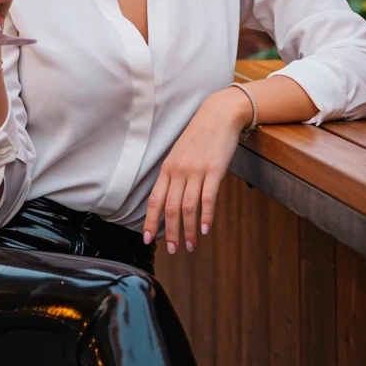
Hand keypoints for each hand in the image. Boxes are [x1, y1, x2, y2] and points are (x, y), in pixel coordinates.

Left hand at [143, 88, 250, 254]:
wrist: (219, 114)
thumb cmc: (200, 136)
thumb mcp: (180, 153)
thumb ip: (175, 174)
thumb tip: (171, 198)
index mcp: (168, 168)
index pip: (154, 200)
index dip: (150, 221)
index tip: (147, 239)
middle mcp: (179, 171)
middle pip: (171, 208)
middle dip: (170, 233)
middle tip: (174, 250)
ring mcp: (196, 170)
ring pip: (188, 207)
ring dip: (188, 230)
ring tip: (190, 245)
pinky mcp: (214, 170)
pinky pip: (207, 198)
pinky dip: (206, 217)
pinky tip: (205, 230)